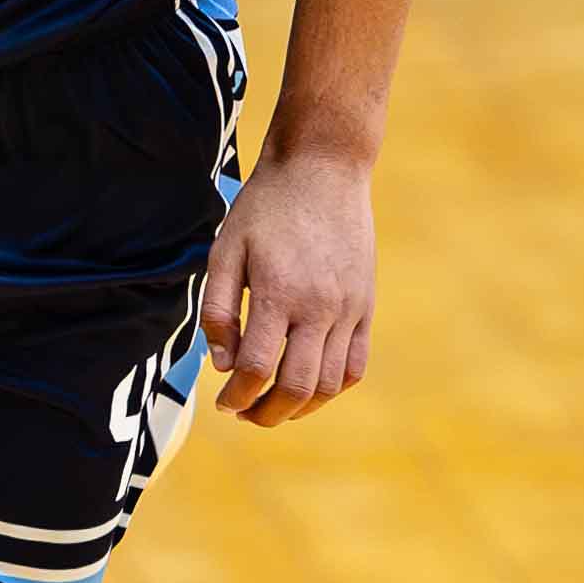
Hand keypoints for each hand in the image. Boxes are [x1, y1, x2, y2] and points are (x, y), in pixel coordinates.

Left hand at [200, 144, 374, 427]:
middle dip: (266, 413)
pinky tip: (309, 386)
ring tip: (274, 405)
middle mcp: (318, 307)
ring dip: (300, 407)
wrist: (322, 169)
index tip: (222, 403)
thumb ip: (218, 310)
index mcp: (277, 292)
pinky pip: (356, 365)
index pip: (256, 368)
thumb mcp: (225, 250)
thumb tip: (222, 365)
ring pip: (330, 384)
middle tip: (245, 414)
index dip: (235, 397)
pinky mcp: (366, 306)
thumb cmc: (265, 207)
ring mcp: (349, 309)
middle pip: (296, 387)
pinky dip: (333, 387)